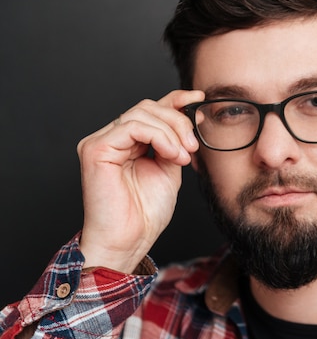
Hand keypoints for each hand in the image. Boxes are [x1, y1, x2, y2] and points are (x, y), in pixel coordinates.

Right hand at [77, 90, 204, 272]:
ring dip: (171, 132)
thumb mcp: (170, 168)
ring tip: (183, 155)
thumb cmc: (145, 212)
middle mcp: (111, 138)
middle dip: (178, 120)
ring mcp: (101, 141)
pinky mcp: (95, 148)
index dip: (176, 100)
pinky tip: (171, 154)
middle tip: (194, 145)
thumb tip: (192, 116)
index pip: (151, 109)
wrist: (130, 239)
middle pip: (148, 107)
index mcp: (127, 142)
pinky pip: (131, 126)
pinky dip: (158, 136)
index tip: (199, 99)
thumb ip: (176, 142)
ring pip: (141, 114)